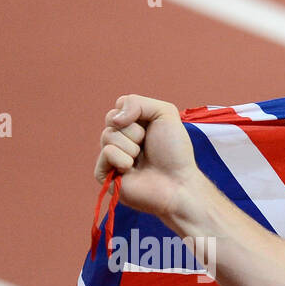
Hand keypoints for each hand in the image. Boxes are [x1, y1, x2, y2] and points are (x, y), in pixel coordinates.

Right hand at [93, 95, 199, 220]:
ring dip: (131, 146)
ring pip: (107, 135)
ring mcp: (111, 157)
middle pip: (111, 119)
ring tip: (141, 160)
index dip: (136, 114)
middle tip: (147, 146)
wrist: (179, 183)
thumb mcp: (165, 114)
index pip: (119, 106)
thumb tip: (114, 118)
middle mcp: (120, 140)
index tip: (152, 128)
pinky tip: (132, 170)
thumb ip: (137, 102)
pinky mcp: (105, 174)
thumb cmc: (175, 152)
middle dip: (134, 131)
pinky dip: (122, 159)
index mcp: (132, 126)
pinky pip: (106, 153)